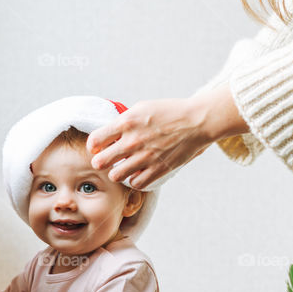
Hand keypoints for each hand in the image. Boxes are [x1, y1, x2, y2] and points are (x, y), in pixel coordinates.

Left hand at [86, 83, 248, 188]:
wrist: (198, 121)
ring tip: (124, 167)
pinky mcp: (158, 169)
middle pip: (101, 162)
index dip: (95, 146)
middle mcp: (132, 141)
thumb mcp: (142, 108)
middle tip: (109, 160)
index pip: (95, 141)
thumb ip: (123, 121)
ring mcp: (145, 157)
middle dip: (102, 162)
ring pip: (115, 176)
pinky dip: (135, 180)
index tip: (100, 147)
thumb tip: (108, 134)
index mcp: (126, 122)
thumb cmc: (170, 112)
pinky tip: (139, 172)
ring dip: (118, 173)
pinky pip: (135, 183)